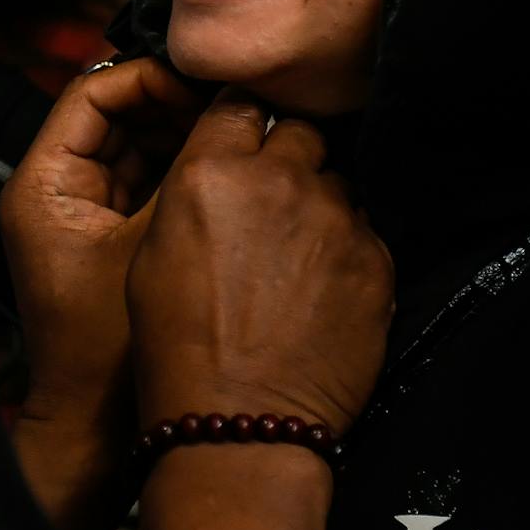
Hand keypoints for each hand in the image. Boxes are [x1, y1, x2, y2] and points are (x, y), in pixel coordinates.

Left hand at [1, 59, 203, 431]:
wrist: (95, 434)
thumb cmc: (110, 348)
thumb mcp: (154, 244)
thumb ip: (188, 174)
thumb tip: (232, 115)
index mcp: (44, 183)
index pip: (94, 91)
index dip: (152, 78)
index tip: (208, 86)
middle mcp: (57, 191)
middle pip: (120, 115)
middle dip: (179, 106)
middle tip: (238, 105)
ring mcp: (85, 216)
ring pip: (140, 149)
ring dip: (188, 139)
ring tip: (245, 133)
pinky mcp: (112, 242)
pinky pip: (150, 186)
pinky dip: (188, 174)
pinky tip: (236, 172)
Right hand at [127, 91, 393, 434]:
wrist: (240, 424)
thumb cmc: (179, 346)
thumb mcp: (153, 252)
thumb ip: (194, 187)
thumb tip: (222, 165)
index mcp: (212, 171)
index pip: (242, 105)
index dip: (245, 124)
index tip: (246, 143)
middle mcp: (279, 181)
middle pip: (302, 134)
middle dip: (290, 161)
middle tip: (273, 207)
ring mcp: (335, 220)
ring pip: (338, 185)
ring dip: (321, 209)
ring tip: (298, 261)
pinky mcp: (375, 260)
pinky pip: (366, 234)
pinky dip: (348, 254)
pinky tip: (322, 293)